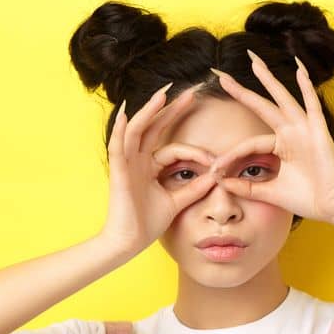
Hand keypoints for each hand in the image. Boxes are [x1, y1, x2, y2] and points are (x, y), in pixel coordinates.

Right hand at [98, 83, 221, 255]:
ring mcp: (126, 164)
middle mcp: (137, 160)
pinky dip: (120, 129)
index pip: (174, 148)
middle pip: (154, 128)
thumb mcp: (178, 201)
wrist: (129, 242)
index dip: (196, 151)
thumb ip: (194, 188)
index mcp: (149, 166)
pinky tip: (127, 113)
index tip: (216, 160)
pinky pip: (117, 146)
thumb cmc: (148, 223)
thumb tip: (215, 178)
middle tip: (190, 91)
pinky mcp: (118, 172)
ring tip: (163, 94)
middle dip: (171, 109)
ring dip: (150, 111)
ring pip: (137, 130)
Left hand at [206, 50, 333, 224]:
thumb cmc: (308, 199)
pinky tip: (299, 71)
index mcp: (281, 146)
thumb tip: (222, 182)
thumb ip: (247, 186)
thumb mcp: (270, 192)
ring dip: (268, 80)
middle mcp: (291, 133)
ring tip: (254, 61)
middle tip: (220, 74)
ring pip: (282, 99)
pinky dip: (307, 88)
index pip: (249, 143)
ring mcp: (305, 130)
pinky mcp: (318, 132)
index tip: (214, 170)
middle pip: (262, 106)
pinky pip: (312, 106)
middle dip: (241, 91)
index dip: (230, 155)